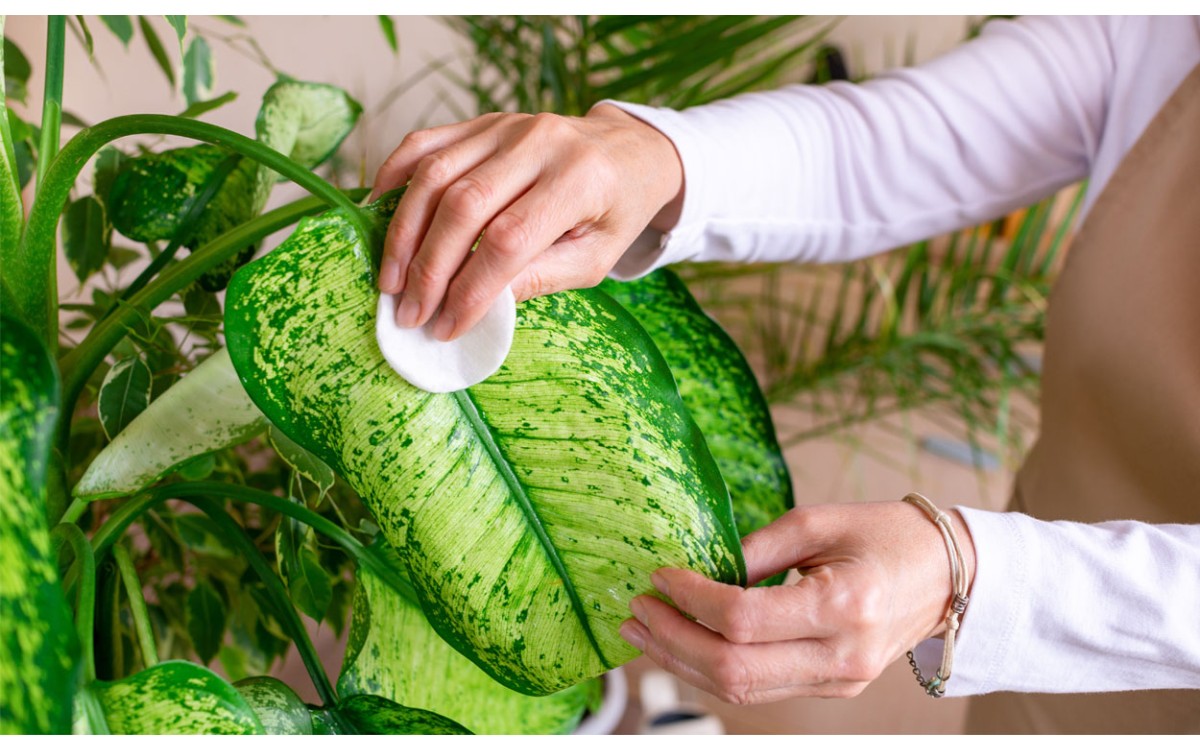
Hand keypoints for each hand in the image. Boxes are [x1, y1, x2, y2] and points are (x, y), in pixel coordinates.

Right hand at [370, 105, 683, 340]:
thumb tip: (479, 306)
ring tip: (390, 281)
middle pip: (464, 206)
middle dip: (429, 267)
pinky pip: (425, 143)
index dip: (471, 288)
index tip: (447, 326)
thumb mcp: (595, 258)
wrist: (629, 151)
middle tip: (408, 312)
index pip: (508, 240)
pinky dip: (394, 176)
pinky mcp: (484, 122)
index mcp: (579, 180)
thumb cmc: (615, 212)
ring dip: (405, 233)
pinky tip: (377, 214)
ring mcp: (507, 126)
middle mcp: (540, 143)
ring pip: (436, 175)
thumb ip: (541, 277)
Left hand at [618, 501, 976, 702]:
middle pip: (734, 669)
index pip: (743, 619)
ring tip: (643, 632)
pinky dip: (713, 671)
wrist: (949, 576)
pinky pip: (759, 690)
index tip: (659, 576)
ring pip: (741, 690)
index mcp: (843, 607)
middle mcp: (841, 656)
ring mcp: (837, 681)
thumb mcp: (819, 521)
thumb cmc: (887, 537)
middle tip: (636, 610)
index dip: (691, 600)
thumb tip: (698, 569)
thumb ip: (755, 548)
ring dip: (682, 663)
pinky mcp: (831, 688)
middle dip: (673, 640)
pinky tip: (682, 646)